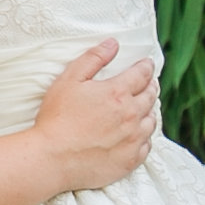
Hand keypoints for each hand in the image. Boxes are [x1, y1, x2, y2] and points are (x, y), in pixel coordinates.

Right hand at [33, 39, 159, 192]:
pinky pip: (146, 146)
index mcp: (118, 93)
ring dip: (150, 111)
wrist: (52, 159)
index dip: (146, 66)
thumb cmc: (57, 118)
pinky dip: (145, 137)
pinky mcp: (130, 160)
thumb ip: (93, 59)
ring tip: (145, 108)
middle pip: (151, 96)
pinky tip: (139, 134)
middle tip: (149, 83)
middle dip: (151, 86)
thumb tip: (113, 43)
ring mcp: (132, 140)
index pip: (142, 74)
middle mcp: (131, 116)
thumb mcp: (69, 80)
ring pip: (151, 121)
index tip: (147, 64)